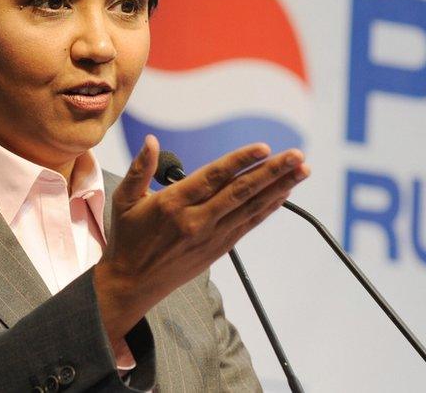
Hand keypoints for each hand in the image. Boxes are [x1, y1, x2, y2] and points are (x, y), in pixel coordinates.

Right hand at [93, 135, 309, 343]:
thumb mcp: (124, 199)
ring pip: (250, 207)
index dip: (241, 160)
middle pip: (241, 191)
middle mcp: (197, 220)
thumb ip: (140, 168)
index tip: (265, 148)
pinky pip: (248, 224)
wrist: (131, 284)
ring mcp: (210, 236)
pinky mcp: (218, 249)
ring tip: (301, 172)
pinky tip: (283, 195)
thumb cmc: (127, 238)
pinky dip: (267, 208)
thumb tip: (151, 141)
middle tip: (298, 157)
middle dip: (273, 172)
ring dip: (279, 188)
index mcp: (174, 203)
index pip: (215, 176)